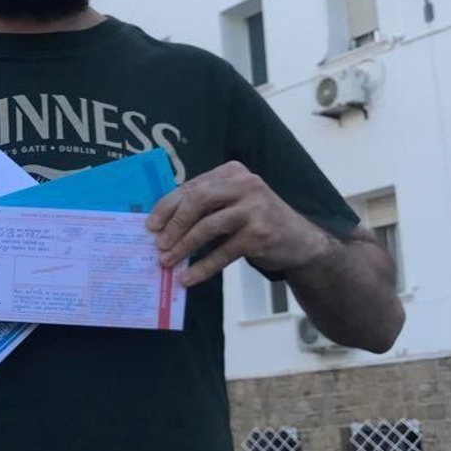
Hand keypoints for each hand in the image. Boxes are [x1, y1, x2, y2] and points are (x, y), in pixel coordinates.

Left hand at [146, 161, 331, 287]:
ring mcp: (255, 209)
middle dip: (173, 224)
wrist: (299, 241)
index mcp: (232, 173)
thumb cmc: (256, 221)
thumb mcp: (233, 203)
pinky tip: (188, 278)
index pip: (192, 187)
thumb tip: (161, 225)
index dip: (167, 207)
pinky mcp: (260, 235)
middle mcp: (245, 185)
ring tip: (167, 261)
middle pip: (198, 200)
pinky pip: (223, 252)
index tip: (150, 225)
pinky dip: (203, 267)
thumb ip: (205, 206)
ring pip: (208, 226)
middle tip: (158, 244)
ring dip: (183, 246)